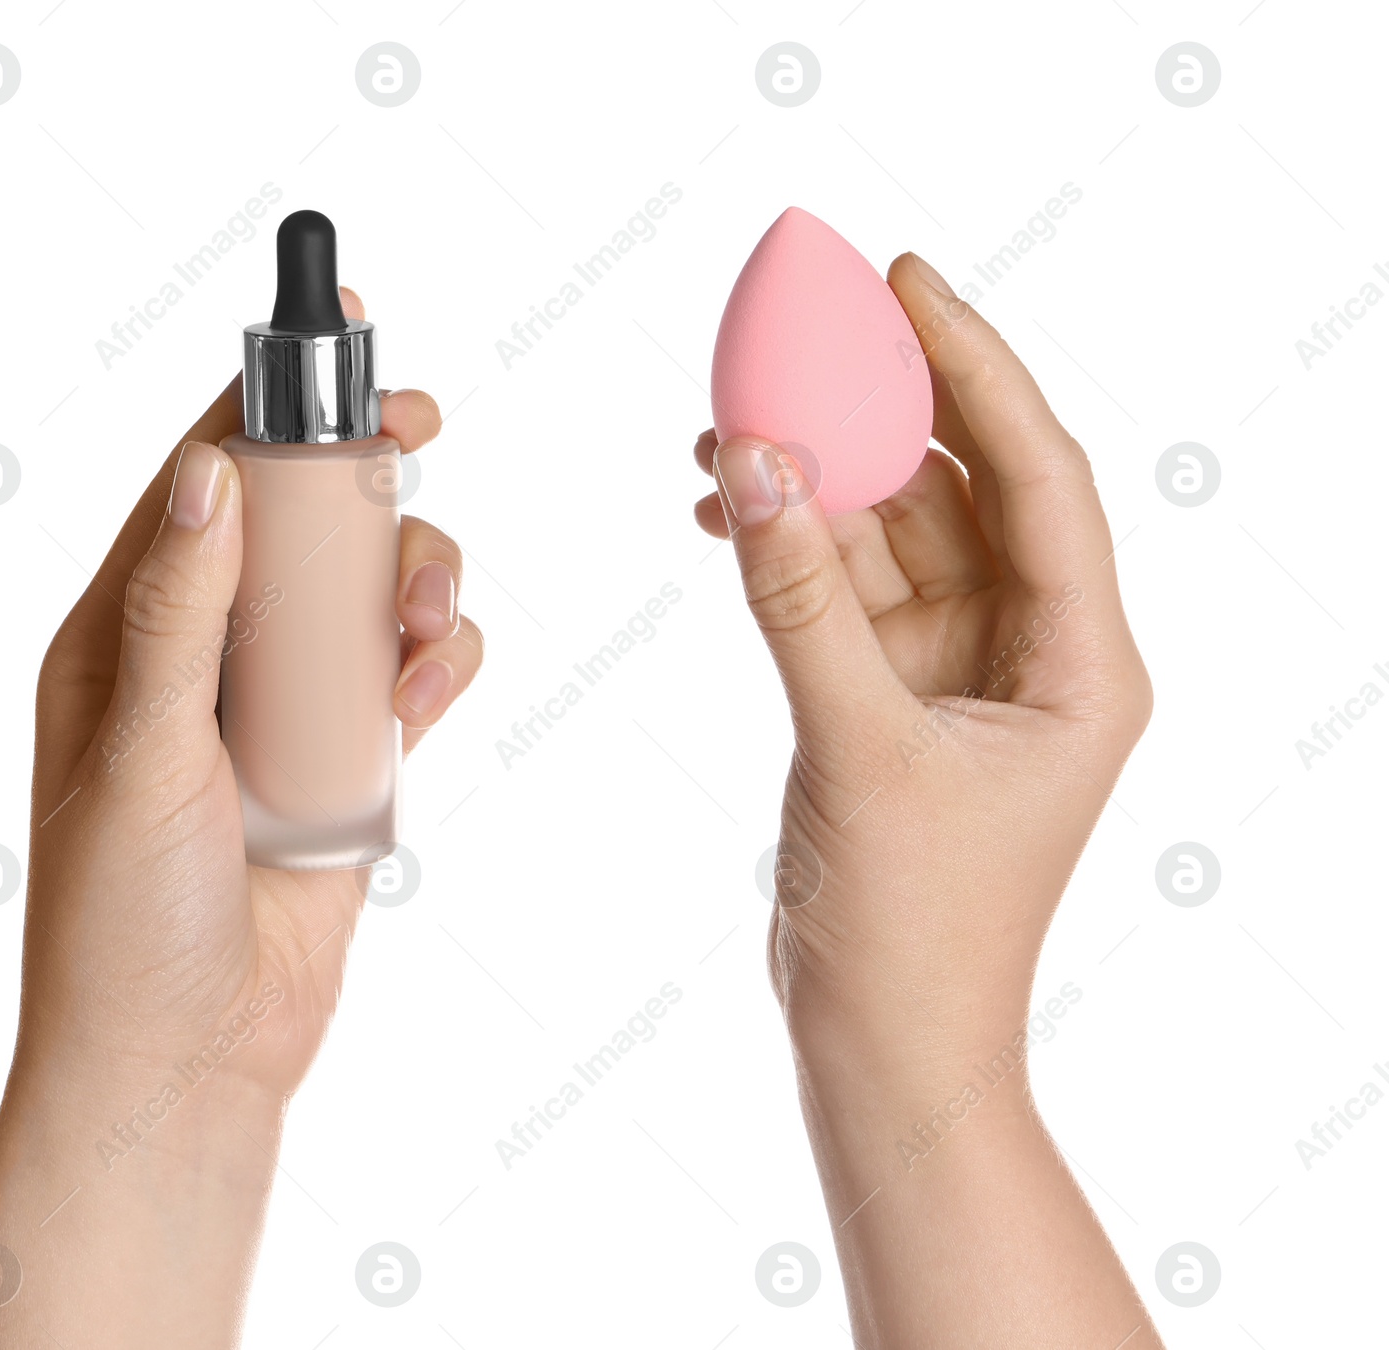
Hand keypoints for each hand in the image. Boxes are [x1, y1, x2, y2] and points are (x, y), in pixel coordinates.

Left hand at [0, 286, 481, 1348]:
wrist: (192, 1058)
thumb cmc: (123, 920)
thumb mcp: (139, 753)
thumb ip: (177, 611)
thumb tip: (202, 474)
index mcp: (128, 634)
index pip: (202, 484)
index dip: (269, 403)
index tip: (344, 339)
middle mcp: (209, 655)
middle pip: (303, 520)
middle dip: (363, 479)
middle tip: (417, 434)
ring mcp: (286, 705)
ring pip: (370, 592)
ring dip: (413, 579)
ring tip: (426, 621)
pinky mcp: (351, 758)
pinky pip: (410, 676)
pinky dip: (437, 663)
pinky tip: (432, 685)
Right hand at [694, 254, 1158, 1348]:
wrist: (885, 1041)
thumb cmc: (914, 928)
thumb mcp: (858, 747)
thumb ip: (802, 600)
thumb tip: (755, 463)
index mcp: (1081, 661)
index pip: (1037, 476)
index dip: (976, 368)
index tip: (908, 285)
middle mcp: (1031, 652)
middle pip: (960, 490)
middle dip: (878, 413)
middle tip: (801, 331)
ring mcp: (955, 673)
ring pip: (888, 536)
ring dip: (813, 483)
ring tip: (722, 433)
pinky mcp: (887, 699)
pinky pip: (838, 590)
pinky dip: (786, 550)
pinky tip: (724, 512)